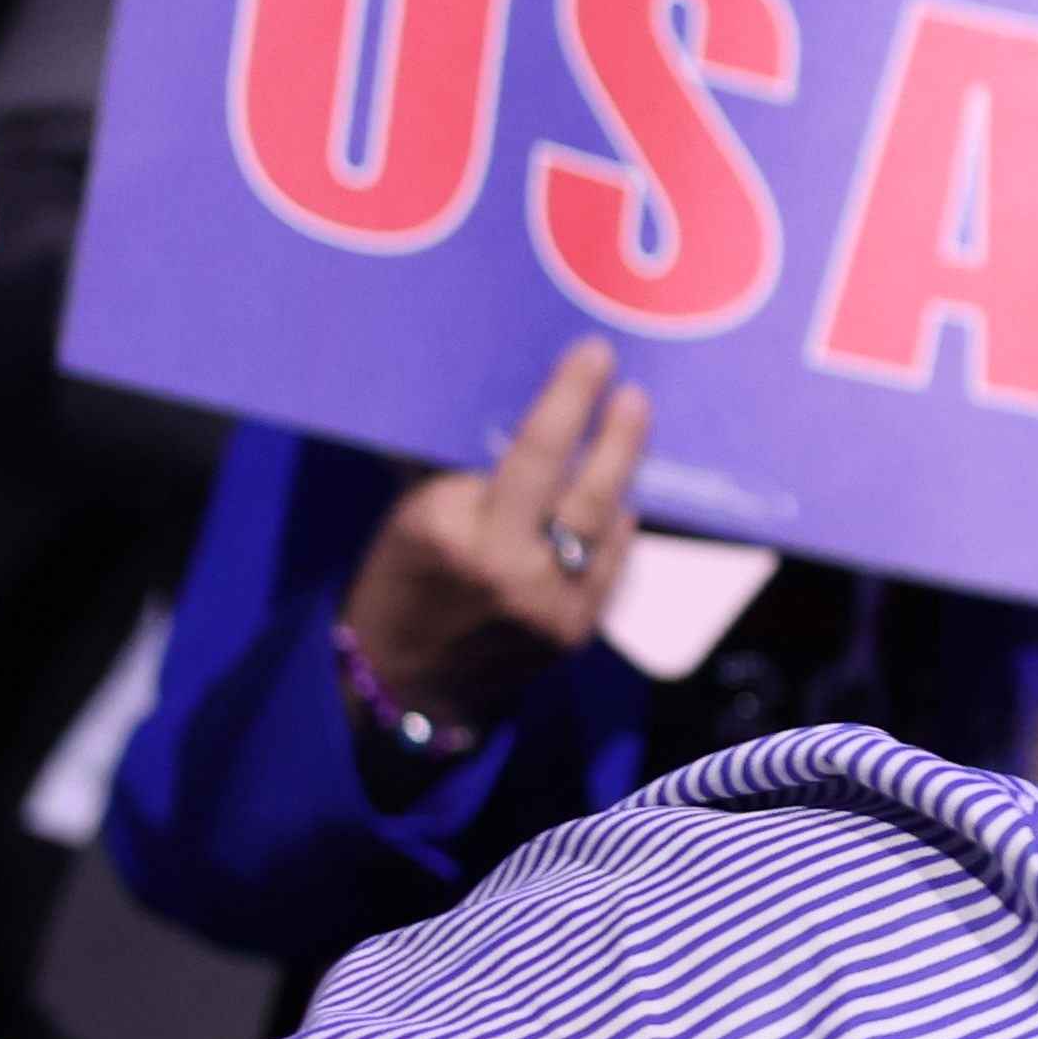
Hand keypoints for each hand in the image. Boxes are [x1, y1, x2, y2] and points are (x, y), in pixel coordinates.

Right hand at [339, 340, 644, 737]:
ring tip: (633, 420)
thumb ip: (459, 474)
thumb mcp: (411, 519)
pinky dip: (618, 525)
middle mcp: (503, 564)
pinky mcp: (575, 630)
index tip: (592, 357)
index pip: (519, 454)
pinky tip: (621, 496)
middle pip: (575, 481)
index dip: (563, 401)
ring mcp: (546, 601)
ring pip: (604, 520)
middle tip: (630, 385)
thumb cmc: (403, 581)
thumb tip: (506, 409)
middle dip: (609, 428)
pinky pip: (614, 561)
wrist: (407, 681)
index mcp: (449, 527)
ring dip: (623, 467)